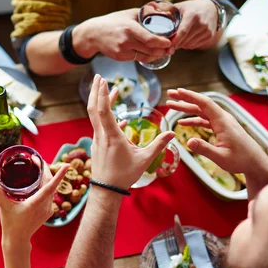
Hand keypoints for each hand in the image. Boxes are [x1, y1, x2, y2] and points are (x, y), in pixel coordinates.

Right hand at [0, 161, 68, 249]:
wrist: (17, 239)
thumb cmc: (9, 222)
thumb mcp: (3, 204)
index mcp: (35, 203)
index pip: (50, 186)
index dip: (59, 175)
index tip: (67, 165)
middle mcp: (45, 206)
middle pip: (51, 184)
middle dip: (46, 170)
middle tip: (37, 160)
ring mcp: (48, 210)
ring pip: (51, 189)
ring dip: (47, 178)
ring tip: (38, 167)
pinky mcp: (49, 212)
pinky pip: (50, 196)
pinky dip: (47, 187)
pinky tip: (39, 183)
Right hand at [75, 9, 171, 62]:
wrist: (94, 34)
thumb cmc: (112, 22)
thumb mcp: (128, 14)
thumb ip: (143, 15)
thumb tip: (159, 14)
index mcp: (130, 29)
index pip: (150, 39)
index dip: (162, 43)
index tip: (170, 42)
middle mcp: (126, 41)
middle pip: (150, 50)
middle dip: (162, 51)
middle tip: (170, 49)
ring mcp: (122, 51)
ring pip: (144, 56)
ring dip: (156, 55)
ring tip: (163, 52)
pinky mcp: (120, 57)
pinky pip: (137, 58)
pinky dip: (145, 56)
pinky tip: (150, 53)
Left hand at [88, 74, 174, 188]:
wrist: (106, 191)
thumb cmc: (124, 176)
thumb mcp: (144, 160)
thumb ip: (158, 145)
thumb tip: (173, 133)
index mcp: (112, 136)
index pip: (104, 111)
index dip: (104, 94)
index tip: (104, 81)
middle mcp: (101, 135)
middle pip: (94, 108)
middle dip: (97, 91)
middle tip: (99, 76)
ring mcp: (97, 139)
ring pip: (96, 116)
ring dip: (102, 101)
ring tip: (111, 89)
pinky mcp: (98, 144)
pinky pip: (100, 125)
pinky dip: (107, 116)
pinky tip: (118, 116)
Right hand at [166, 88, 267, 176]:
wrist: (255, 162)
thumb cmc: (240, 160)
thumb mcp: (220, 157)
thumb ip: (204, 148)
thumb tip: (188, 141)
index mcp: (223, 121)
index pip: (204, 103)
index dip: (190, 96)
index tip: (178, 91)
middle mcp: (223, 119)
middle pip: (201, 105)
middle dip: (185, 99)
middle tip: (170, 94)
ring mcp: (223, 123)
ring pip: (202, 112)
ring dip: (187, 109)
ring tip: (172, 106)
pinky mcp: (223, 129)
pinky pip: (205, 121)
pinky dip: (194, 120)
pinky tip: (183, 123)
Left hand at [171, 0, 218, 49]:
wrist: (211, 9)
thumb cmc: (192, 8)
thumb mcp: (181, 7)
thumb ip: (168, 13)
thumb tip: (152, 18)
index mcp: (192, 15)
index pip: (182, 32)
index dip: (174, 41)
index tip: (167, 47)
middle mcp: (201, 23)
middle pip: (184, 40)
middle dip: (175, 43)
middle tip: (168, 43)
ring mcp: (207, 31)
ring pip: (189, 44)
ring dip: (181, 44)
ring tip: (179, 38)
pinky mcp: (209, 36)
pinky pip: (194, 46)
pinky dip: (188, 44)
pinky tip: (187, 38)